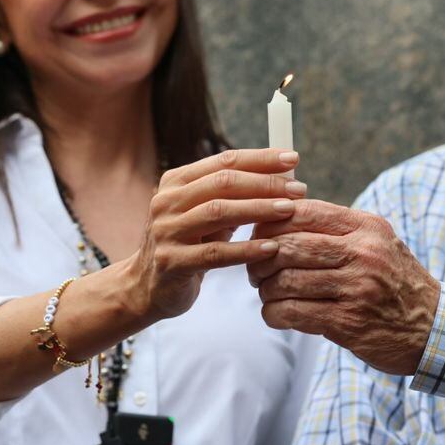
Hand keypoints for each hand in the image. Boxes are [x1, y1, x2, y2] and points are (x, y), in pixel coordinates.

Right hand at [127, 148, 305, 323]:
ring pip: (219, 212)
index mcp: (176, 181)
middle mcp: (167, 201)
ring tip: (290, 210)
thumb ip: (234, 196)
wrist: (146, 286)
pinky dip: (247, 249)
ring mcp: (167, 231)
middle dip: (265, 182)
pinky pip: (216, 254)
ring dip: (259, 209)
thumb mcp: (206, 215)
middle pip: (223, 182)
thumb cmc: (188, 244)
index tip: (292, 158)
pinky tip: (272, 247)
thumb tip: (283, 176)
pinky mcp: (172, 262)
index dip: (261, 158)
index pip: (224, 161)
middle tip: (298, 188)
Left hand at [248, 200, 439, 374]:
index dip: (270, 222)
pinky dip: (274, 314)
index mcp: (366, 227)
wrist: (434, 327)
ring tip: (268, 294)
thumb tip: (279, 216)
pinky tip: (276, 315)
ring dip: (266, 290)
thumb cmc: (395, 282)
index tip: (258, 236)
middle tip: (256, 271)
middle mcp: (362, 253)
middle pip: (288, 245)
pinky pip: (293, 312)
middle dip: (260, 259)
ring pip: (285, 280)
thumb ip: (336, 229)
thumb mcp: (377, 243)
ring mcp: (357, 288)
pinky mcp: (349, 322)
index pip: (303, 211)